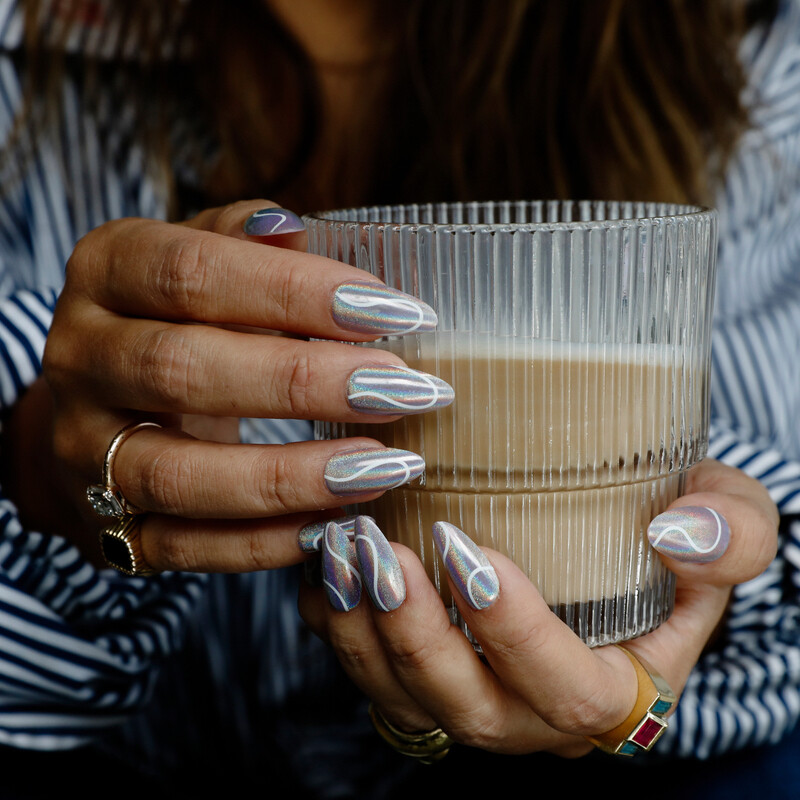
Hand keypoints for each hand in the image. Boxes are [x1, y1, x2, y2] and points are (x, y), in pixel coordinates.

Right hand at [9, 201, 452, 568]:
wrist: (106, 404)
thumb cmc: (182, 317)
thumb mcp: (203, 259)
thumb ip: (246, 243)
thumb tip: (294, 230)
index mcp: (106, 271)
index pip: (193, 273)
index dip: (296, 292)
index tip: (395, 312)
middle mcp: (81, 358)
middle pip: (184, 369)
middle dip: (306, 382)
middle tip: (407, 389)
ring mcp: (84, 451)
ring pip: (180, 474)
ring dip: (294, 476)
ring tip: (386, 466)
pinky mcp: (108, 526)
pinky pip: (186, 545)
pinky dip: (266, 541)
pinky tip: (336, 523)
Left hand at [299, 458, 777, 755]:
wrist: (621, 543)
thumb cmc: (672, 539)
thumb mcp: (730, 523)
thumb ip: (732, 532)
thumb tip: (680, 531)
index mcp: (616, 690)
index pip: (568, 692)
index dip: (516, 633)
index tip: (470, 552)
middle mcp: (535, 714)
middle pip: (469, 707)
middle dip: (417, 635)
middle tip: (382, 553)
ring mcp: (474, 700)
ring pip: (404, 697)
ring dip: (362, 628)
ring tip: (341, 548)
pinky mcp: (426, 678)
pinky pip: (367, 673)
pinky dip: (337, 622)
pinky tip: (324, 562)